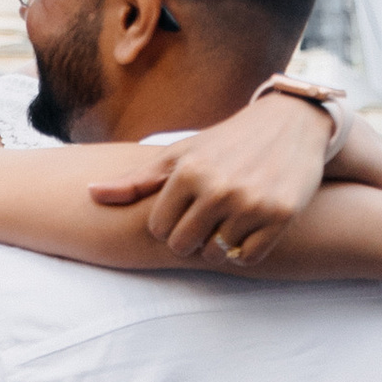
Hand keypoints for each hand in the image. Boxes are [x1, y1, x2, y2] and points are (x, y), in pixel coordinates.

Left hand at [84, 91, 334, 262]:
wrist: (292, 124)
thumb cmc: (226, 141)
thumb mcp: (181, 153)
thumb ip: (137, 179)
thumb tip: (89, 194)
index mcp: (189, 171)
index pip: (158, 228)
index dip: (168, 226)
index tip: (183, 213)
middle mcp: (218, 187)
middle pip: (184, 246)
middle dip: (191, 240)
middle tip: (205, 224)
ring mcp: (251, 202)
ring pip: (217, 254)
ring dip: (220, 245)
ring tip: (229, 222)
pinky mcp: (280, 215)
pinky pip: (249, 257)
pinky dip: (246, 251)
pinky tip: (249, 229)